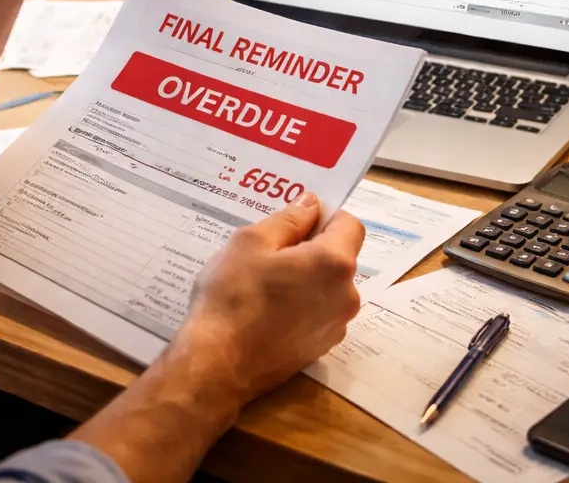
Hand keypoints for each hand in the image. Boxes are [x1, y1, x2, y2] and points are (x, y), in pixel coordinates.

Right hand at [173, 194, 364, 406]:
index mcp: (334, 264)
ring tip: (265, 281)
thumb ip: (288, 219)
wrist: (218, 364)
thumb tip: (310, 204)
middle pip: (340, 255)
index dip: (324, 216)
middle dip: (312, 246)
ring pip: (328, 284)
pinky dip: (302, 302)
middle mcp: (347, 296)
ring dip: (306, 275)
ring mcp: (336, 326)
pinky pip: (320, 310)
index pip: (350, 223)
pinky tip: (268, 308)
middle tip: (270, 250)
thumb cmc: (233, 295)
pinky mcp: (321, 348)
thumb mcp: (251, 242)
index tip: (293, 222)